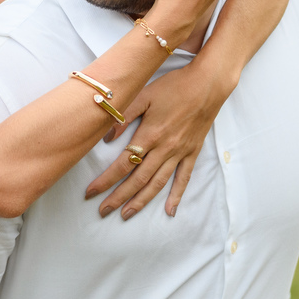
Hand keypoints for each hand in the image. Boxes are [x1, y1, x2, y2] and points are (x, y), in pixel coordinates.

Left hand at [84, 59, 233, 218]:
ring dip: (141, 201)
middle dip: (118, 197)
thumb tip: (107, 137)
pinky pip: (184, 178)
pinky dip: (177, 195)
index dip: (106, 180)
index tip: (91, 192)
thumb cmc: (174, 86)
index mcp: (150, 135)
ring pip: (158, 183)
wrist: (208, 84)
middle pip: (138, 179)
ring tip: (127, 214)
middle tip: (103, 210)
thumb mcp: (144, 95)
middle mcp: (164, 149)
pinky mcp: (192, 152)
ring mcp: (179, 153)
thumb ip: (124, 116)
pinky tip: (170, 210)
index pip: (123, 164)